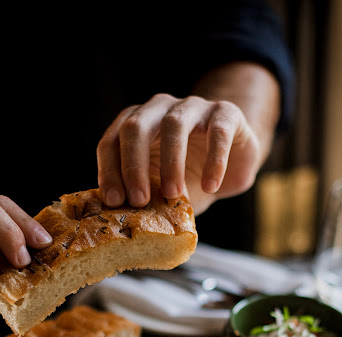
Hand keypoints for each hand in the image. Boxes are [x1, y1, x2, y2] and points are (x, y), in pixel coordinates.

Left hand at [97, 93, 260, 215]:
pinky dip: (213, 161)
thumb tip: (121, 224)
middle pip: (136, 127)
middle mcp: (159, 109)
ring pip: (174, 125)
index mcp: (135, 125)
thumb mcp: (161, 191)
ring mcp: (192, 107)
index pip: (111, 142)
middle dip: (134, 166)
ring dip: (171, 162)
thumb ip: (142, 198)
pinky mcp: (226, 114)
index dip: (109, 170)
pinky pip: (218, 132)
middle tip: (139, 201)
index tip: (114, 202)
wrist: (232, 160)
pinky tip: (211, 187)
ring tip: (173, 195)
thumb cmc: (190, 176)